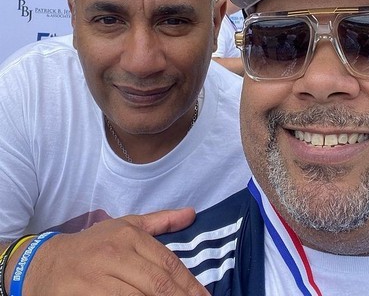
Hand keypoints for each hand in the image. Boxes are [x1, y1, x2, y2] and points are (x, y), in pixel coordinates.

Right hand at [6, 208, 209, 294]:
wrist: (46, 263)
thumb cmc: (94, 244)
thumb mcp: (126, 225)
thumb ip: (160, 221)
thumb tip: (192, 213)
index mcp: (128, 235)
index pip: (167, 263)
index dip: (189, 284)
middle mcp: (114, 254)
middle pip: (156, 283)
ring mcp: (97, 279)